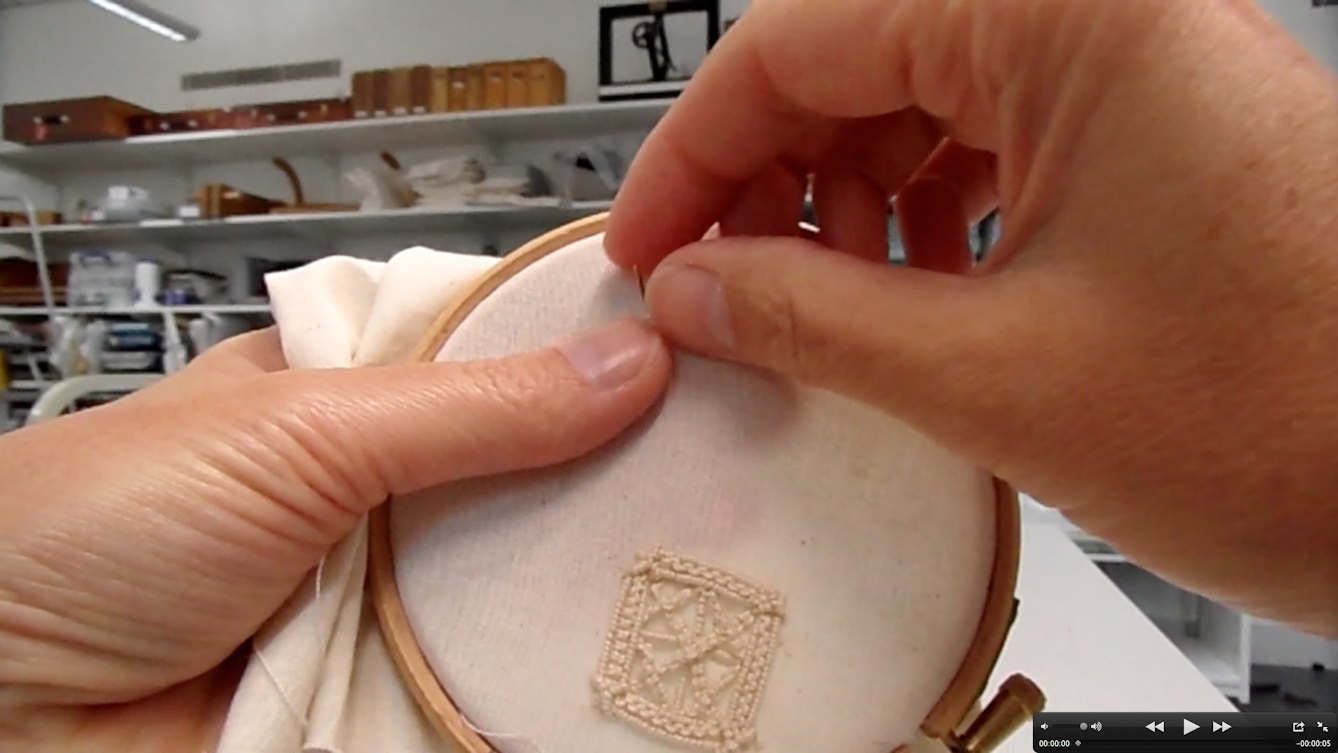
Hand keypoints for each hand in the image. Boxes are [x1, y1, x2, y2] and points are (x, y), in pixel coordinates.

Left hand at [0, 321, 669, 750]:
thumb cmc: (83, 530)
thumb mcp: (299, 429)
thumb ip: (468, 402)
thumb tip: (622, 363)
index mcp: (335, 396)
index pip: (492, 363)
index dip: (584, 364)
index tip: (684, 367)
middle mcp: (363, 496)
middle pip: (517, 483)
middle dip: (598, 488)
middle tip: (713, 480)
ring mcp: (373, 597)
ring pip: (509, 589)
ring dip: (570, 594)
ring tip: (684, 575)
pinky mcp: (373, 691)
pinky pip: (477, 683)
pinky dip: (525, 681)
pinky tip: (601, 665)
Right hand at [605, 0, 1337, 634]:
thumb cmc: (1304, 422)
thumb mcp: (997, 374)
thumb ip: (808, 317)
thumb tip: (696, 288)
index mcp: (1072, 13)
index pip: (798, 39)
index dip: (693, 150)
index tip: (649, 237)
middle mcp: (1111, 16)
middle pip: (856, 62)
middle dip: (765, 178)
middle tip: (712, 278)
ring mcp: (1141, 73)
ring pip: (920, 102)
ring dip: (841, 202)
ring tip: (807, 299)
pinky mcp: (1157, 139)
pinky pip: (991, 145)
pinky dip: (920, 218)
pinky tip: (898, 293)